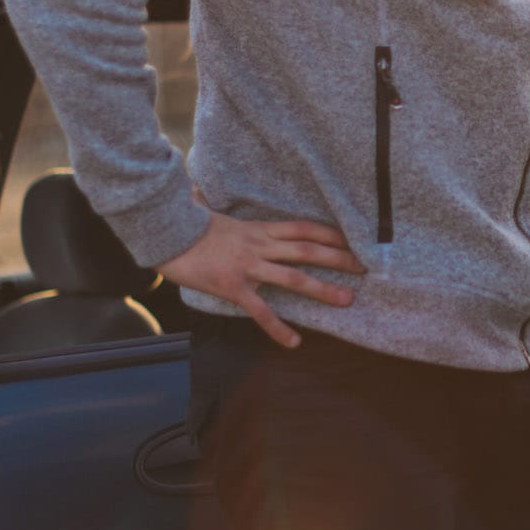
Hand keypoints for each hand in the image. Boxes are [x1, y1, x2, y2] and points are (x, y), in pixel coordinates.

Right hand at [159, 201, 363, 347]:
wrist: (163, 232)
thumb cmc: (186, 223)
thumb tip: (201, 187)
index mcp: (258, 228)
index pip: (303, 229)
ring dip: (322, 289)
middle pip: (308, 250)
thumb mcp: (210, 210)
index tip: (354, 239)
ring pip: (293, 278)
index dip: (330, 234)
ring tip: (347, 300)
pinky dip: (278, 327)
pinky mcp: (232, 286)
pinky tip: (294, 342)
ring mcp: (248, 266)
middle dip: (339, 259)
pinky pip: (260, 310)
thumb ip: (213, 201)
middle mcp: (259, 245)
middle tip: (366, 267)